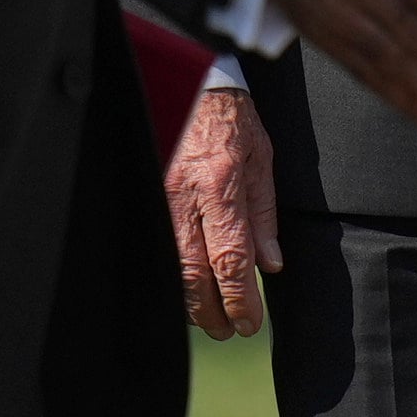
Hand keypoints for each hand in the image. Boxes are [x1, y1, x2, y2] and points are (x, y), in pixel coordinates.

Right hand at [167, 86, 279, 338]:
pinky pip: (158, 251)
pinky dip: (173, 278)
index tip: (251, 322)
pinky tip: (187, 291)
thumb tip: (269, 265)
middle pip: (195, 275)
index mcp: (221, 187)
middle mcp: (185, 199)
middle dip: (213, 312)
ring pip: (171, 268)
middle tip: (231, 331)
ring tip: (212, 320)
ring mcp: (160, 201)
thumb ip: (264, 214)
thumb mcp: (262, 160)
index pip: (230, 260)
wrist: (192, 84)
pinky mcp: (147, 200)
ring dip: (191, 302)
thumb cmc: (234, 120)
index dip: (239, 299)